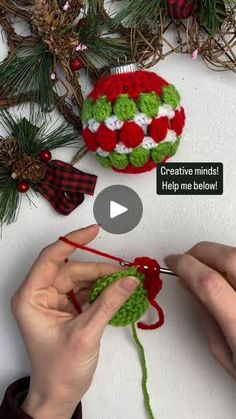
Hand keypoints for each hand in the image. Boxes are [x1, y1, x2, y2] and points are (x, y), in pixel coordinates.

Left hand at [11, 224, 138, 418]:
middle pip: (70, 269)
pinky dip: (101, 290)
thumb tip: (129, 280)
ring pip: (79, 278)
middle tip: (123, 271)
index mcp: (31, 297)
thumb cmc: (60, 370)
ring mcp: (53, 301)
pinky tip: (116, 290)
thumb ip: (109, 303)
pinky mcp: (66, 308)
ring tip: (124, 280)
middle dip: (97, 269)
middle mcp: (39, 295)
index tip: (94, 231)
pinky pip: (84, 290)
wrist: (59, 395)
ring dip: (102, 279)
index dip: (73, 240)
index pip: (51, 258)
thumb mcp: (86, 334)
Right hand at [165, 242, 235, 378]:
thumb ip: (205, 316)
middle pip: (228, 257)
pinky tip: (228, 274)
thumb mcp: (225, 354)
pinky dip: (233, 263)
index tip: (172, 262)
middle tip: (187, 260)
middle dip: (200, 252)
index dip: (184, 265)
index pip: (208, 282)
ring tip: (208, 268)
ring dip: (219, 255)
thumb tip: (189, 285)